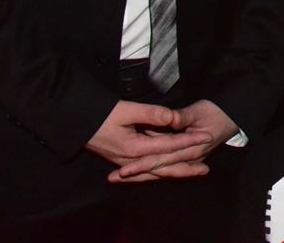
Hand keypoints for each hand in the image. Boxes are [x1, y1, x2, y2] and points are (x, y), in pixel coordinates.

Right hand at [85, 100, 208, 170]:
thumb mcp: (126, 110)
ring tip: (192, 173)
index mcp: (134, 148)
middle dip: (186, 168)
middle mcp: (131, 161)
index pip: (168, 146)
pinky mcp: (122, 161)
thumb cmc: (100, 114)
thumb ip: (151, 114)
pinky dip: (158, 173)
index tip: (206, 136)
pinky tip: (167, 173)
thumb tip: (172, 118)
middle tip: (206, 169)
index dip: (189, 141)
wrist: (76, 123)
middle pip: (163, 168)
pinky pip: (144, 171)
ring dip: (174, 173)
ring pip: (154, 172)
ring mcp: (125, 163)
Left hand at [108, 99, 237, 182]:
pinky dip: (152, 170)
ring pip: (161, 171)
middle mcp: (188, 158)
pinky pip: (166, 167)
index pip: (162, 159)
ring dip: (141, 174)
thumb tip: (169, 120)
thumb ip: (182, 117)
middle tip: (113, 177)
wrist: (233, 117)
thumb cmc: (217, 111)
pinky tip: (138, 171)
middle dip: (136, 174)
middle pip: (158, 169)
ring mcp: (188, 160)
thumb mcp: (200, 110)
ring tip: (119, 177)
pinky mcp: (186, 157)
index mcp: (190, 148)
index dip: (142, 164)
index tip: (124, 169)